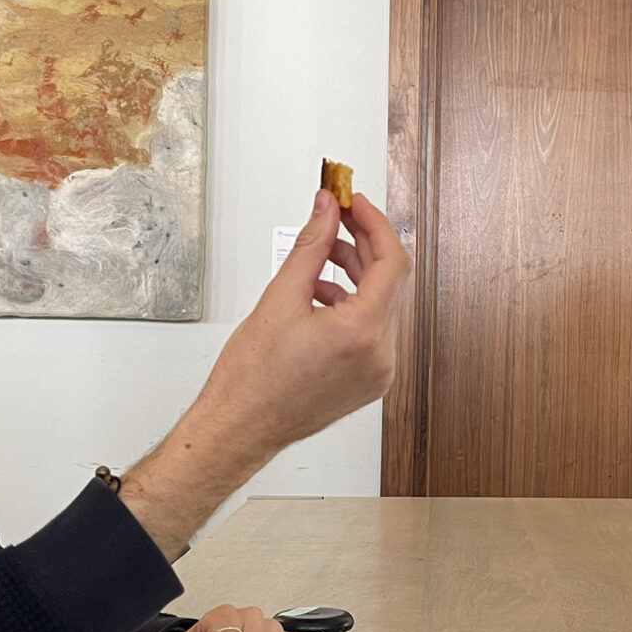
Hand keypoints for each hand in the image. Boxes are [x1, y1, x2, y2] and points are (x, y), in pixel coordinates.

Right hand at [195, 186, 408, 451]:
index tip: (355, 202)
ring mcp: (378, 372)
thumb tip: (327, 209)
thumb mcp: (280, 297)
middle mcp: (380, 356)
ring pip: (383, 304)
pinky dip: (354, 304)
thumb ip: (311, 245)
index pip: (392, 261)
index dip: (375, 223)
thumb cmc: (251, 380)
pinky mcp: (369, 381)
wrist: (240, 428)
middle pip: (391, 281)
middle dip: (365, 244)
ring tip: (323, 255)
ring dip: (358, 273)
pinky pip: (374, 330)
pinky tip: (322, 293)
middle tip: (338, 218)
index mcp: (362, 334)